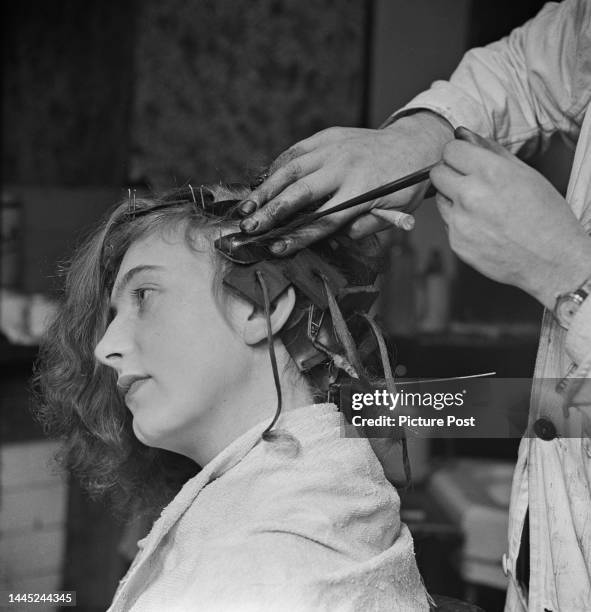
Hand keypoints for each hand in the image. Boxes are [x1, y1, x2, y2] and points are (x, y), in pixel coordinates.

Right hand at [239, 112, 452, 254]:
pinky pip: (298, 150)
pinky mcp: (329, 135)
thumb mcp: (398, 210)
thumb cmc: (406, 182)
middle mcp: (345, 167)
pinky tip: (264, 180)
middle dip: (271, 212)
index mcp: (362, 190)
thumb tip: (340, 236)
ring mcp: (335, 148)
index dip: (299, 236)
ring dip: (266, 188)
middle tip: (249, 227)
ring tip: (247, 205)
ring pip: (292, 168)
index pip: (324, 220)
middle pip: (301, 193)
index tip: (277, 248)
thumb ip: (368, 225)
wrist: (415, 142)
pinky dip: (279, 165)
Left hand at [431, 127, 590, 309]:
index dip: (457, 154)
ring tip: (482, 208)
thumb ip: (490, 151)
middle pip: (436, 173)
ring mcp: (460, 222)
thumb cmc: (546, 217)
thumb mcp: (525, 174)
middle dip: (449, 173)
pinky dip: (460, 223)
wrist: (553, 261)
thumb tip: (462, 134)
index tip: (464, 159)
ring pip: (439, 198)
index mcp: (490, 172)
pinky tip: (484, 227)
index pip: (450, 150)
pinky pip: (447, 224)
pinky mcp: (456, 243)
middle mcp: (470, 196)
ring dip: (453, 199)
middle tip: (469, 182)